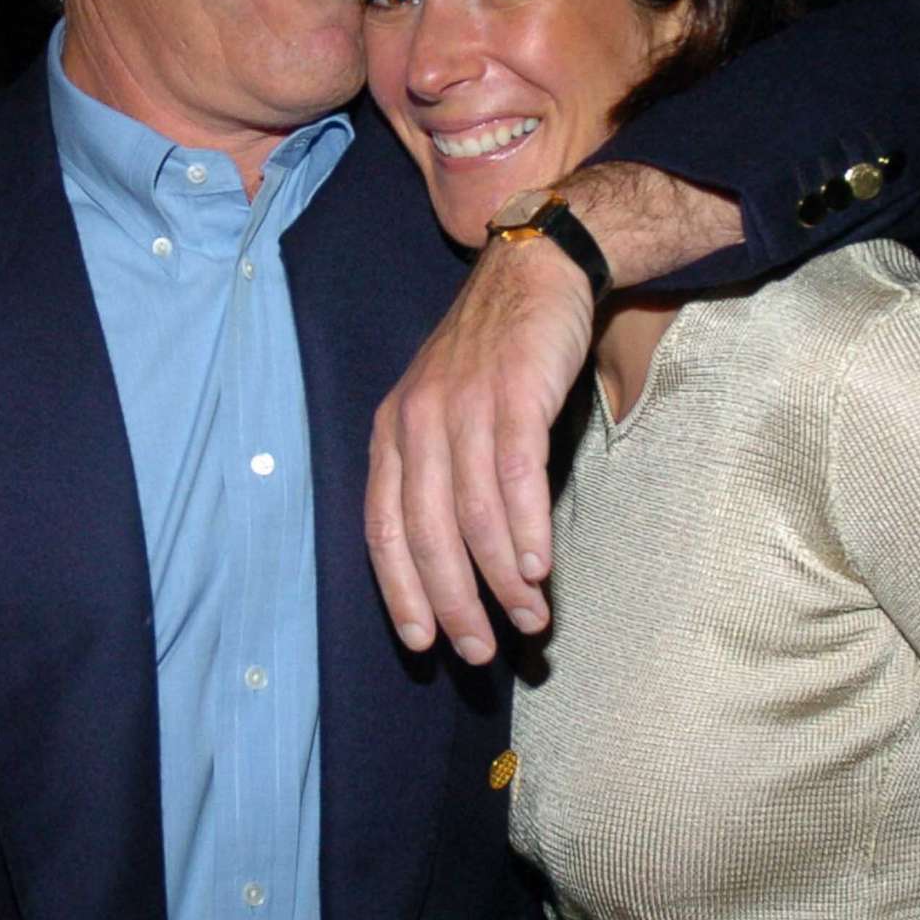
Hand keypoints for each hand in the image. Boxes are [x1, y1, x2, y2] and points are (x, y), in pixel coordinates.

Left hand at [366, 237, 595, 663]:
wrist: (533, 269)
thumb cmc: (494, 353)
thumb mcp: (445, 409)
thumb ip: (444, 476)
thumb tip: (465, 562)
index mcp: (392, 432)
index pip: (382, 528)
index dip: (400, 590)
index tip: (423, 641)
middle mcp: (416, 421)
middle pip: (425, 533)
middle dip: (452, 601)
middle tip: (479, 650)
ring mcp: (462, 406)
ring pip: (472, 514)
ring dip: (500, 579)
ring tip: (528, 619)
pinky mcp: (512, 392)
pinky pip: (513, 475)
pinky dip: (523, 529)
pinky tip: (537, 567)